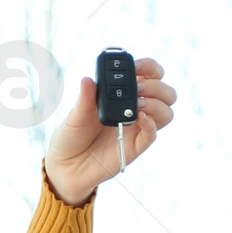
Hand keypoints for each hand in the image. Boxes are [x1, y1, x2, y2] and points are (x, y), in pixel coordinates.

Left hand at [44, 58, 176, 205]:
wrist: (65, 165)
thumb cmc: (72, 136)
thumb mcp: (75, 113)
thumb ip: (85, 97)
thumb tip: (87, 79)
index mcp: (124, 94)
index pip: (151, 75)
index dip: (149, 67)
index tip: (136, 67)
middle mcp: (134, 109)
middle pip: (166, 93)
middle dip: (156, 86)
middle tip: (138, 88)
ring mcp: (136, 128)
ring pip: (165, 113)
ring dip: (156, 103)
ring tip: (137, 104)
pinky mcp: (134, 147)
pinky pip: (152, 134)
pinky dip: (150, 124)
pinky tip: (139, 118)